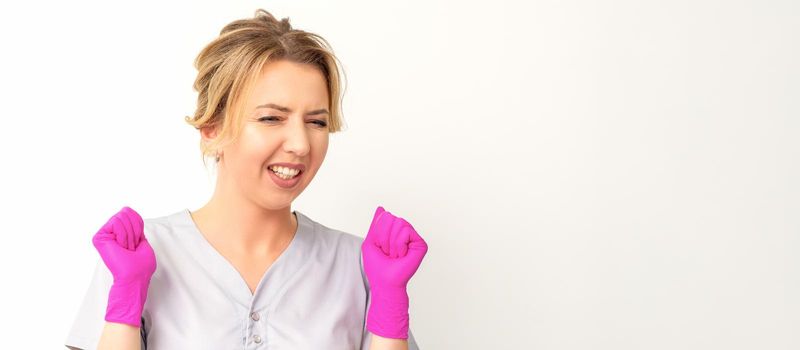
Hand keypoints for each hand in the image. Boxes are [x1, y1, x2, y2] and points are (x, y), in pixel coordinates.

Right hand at [91, 206, 156, 327]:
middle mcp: (111, 233)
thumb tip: (127, 212)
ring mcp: (104, 234)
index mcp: (121, 234)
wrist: (133, 278)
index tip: (137, 243)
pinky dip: (123, 235)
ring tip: (125, 249)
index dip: (139, 226)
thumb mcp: (143, 242)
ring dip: (129, 235)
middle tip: (130, 248)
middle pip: (126, 213)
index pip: (131, 214)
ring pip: (121, 217)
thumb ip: (136, 228)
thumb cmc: (141, 266)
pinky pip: (115, 222)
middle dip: (134, 231)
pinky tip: (120, 247)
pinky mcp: (99, 238)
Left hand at [361, 206, 427, 338]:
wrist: (385, 282)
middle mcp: (405, 233)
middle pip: (391, 217)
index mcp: (394, 232)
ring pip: (399, 222)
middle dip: (384, 236)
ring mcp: (413, 238)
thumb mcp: (371, 242)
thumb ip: (376, 225)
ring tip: (395, 254)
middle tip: (388, 252)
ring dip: (391, 242)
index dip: (378, 232)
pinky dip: (399, 244)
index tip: (380, 247)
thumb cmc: (377, 266)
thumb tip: (381, 208)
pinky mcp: (420, 244)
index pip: (384, 216)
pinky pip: (406, 231)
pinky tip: (402, 255)